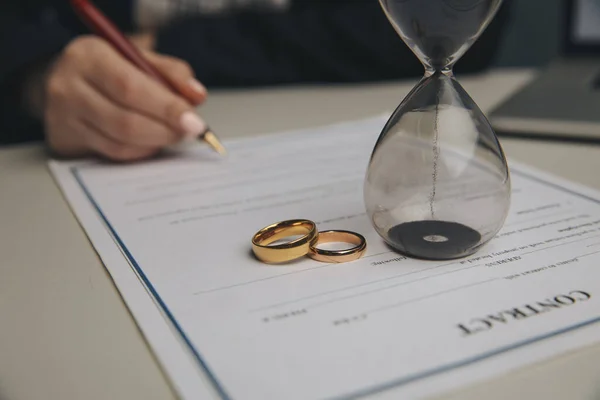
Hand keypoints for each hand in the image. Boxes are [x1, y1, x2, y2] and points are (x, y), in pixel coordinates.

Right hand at [42, 35, 207, 160]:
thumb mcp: (138, 57)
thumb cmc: (109, 68)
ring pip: (121, 142)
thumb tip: (197, 96)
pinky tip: (153, 141)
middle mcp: (69, 86)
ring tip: (174, 133)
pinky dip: (142, 150)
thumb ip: (171, 73)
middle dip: (166, 130)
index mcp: (89, 55)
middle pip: (125, 121)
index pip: (130, 87)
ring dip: (157, 142)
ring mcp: (63, 116)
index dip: (166, 108)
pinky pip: (114, 153)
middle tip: (191, 131)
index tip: (195, 122)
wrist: (63, 82)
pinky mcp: (66, 140)